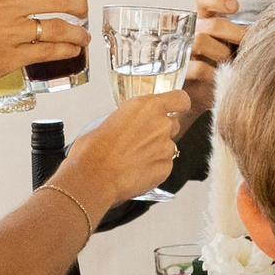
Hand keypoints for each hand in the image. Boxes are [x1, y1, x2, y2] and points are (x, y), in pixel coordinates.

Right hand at [0, 0, 89, 97]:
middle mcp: (3, 4)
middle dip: (79, 3)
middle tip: (85, 9)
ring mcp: (7, 31)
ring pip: (58, 26)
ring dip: (78, 32)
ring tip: (84, 36)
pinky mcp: (8, 57)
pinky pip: (48, 51)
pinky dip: (66, 50)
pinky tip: (71, 51)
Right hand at [54, 90, 189, 209]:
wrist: (94, 175)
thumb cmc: (94, 148)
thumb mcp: (112, 118)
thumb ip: (132, 118)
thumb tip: (132, 124)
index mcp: (147, 106)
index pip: (180, 99)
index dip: (178, 104)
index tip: (175, 107)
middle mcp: (161, 124)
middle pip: (173, 124)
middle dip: (160, 131)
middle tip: (141, 139)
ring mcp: (166, 147)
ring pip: (168, 146)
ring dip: (156, 150)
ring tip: (133, 159)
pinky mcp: (166, 168)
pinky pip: (164, 164)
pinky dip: (153, 167)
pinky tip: (136, 170)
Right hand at [182, 0, 242, 116]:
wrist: (205, 97)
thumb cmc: (225, 66)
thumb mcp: (235, 46)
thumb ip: (249, 31)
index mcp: (205, 20)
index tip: (236, 7)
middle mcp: (192, 32)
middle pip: (211, 24)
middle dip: (234, 32)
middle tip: (248, 44)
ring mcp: (184, 50)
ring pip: (201, 41)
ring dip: (223, 53)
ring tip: (233, 64)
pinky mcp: (182, 71)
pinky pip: (198, 67)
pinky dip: (214, 73)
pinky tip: (223, 77)